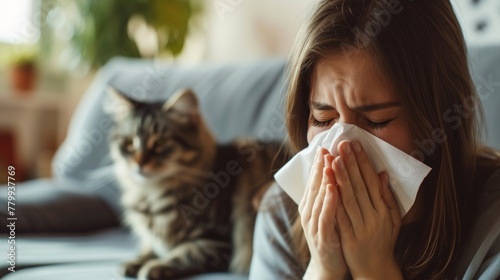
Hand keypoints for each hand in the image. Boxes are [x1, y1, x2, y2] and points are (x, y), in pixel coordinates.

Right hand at [299, 147, 346, 279]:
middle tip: (326, 148)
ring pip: (318, 197)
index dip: (320, 164)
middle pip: (315, 185)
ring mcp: (313, 224)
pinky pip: (325, 215)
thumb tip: (335, 172)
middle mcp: (309, 212)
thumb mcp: (330, 212)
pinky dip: (328, 201)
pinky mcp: (322, 235)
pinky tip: (333, 188)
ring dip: (324, 178)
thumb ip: (332, 193)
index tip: (326, 146)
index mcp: (311, 205)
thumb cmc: (333, 236)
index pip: (316, 180)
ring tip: (329, 162)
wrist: (329, 266)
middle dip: (321, 166)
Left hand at [333, 140, 401, 278]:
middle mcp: (374, 217)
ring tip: (333, 159)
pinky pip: (340, 217)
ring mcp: (361, 228)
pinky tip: (327, 186)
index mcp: (384, 211)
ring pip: (349, 199)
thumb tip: (383, 173)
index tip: (355, 145)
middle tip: (341, 144)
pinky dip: (333, 201)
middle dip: (349, 163)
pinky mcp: (349, 238)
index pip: (371, 181)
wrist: (376, 270)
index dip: (362, 162)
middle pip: (360, 186)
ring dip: (340, 178)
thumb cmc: (383, 242)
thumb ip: (387, 197)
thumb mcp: (392, 220)